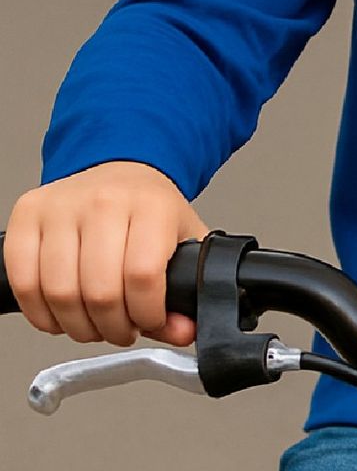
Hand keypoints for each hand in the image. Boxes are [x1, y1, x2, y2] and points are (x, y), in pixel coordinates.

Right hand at [4, 161, 208, 347]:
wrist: (122, 171)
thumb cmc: (150, 208)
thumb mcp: (183, 239)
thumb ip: (185, 288)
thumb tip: (184, 332)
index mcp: (150, 204)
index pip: (143, 276)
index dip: (147, 314)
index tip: (149, 321)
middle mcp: (104, 201)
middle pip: (101, 291)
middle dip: (113, 327)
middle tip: (121, 329)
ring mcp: (62, 207)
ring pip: (61, 294)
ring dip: (78, 326)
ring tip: (94, 324)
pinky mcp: (28, 215)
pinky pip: (24, 283)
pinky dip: (42, 314)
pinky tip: (63, 314)